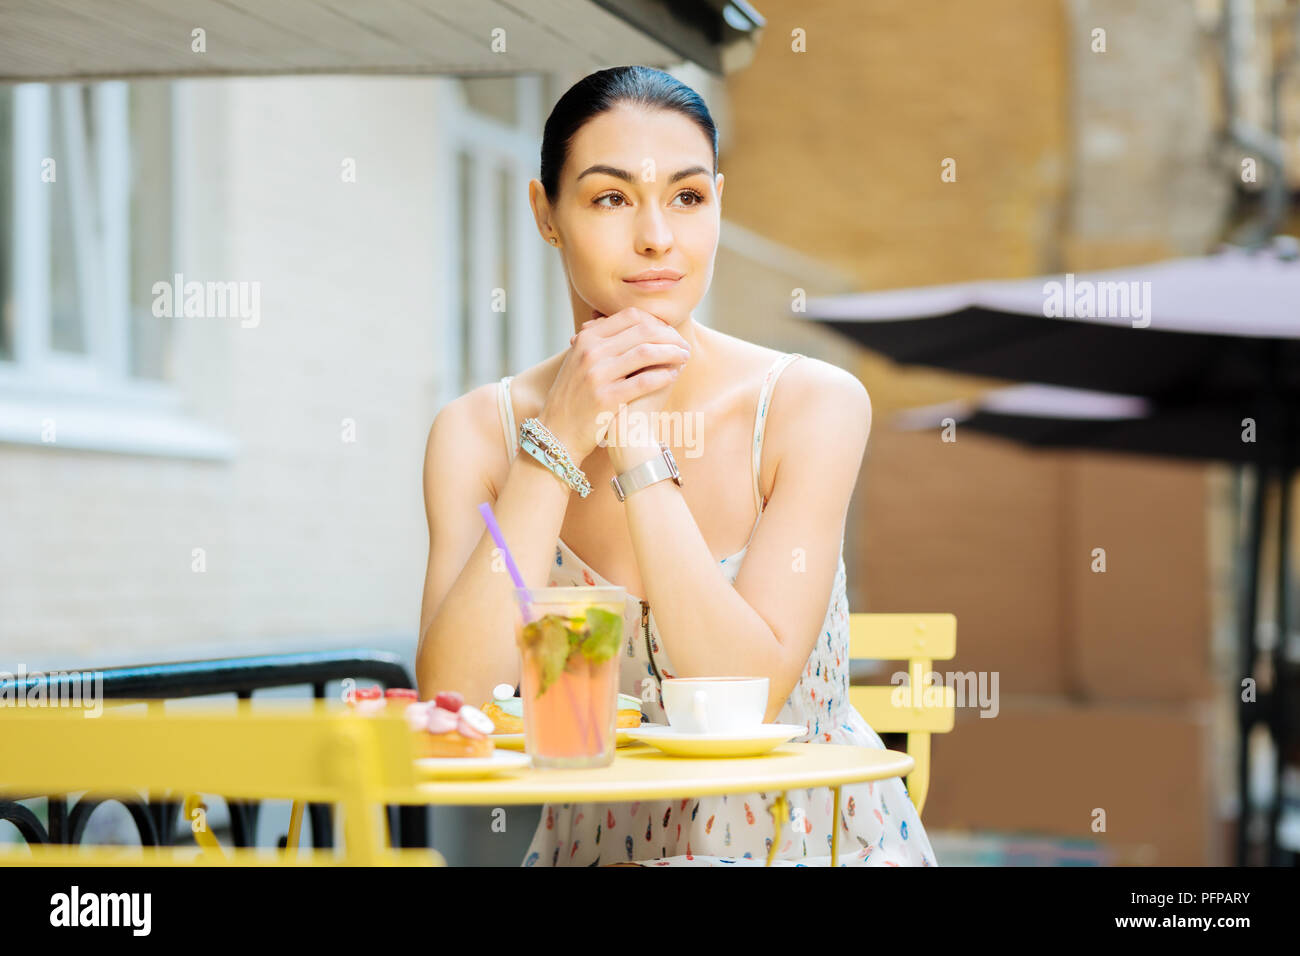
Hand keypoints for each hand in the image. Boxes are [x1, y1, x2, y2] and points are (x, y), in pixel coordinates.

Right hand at [539, 307, 689, 462]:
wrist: (557, 432)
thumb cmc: (574, 396)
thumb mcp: (580, 361)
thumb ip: (602, 342)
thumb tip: (636, 325)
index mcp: (586, 338)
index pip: (630, 316)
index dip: (656, 321)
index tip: (669, 332)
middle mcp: (590, 352)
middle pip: (642, 331)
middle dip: (669, 336)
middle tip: (683, 345)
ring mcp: (597, 375)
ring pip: (646, 353)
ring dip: (671, 353)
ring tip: (684, 357)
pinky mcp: (606, 399)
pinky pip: (644, 381)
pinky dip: (663, 376)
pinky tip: (674, 375)